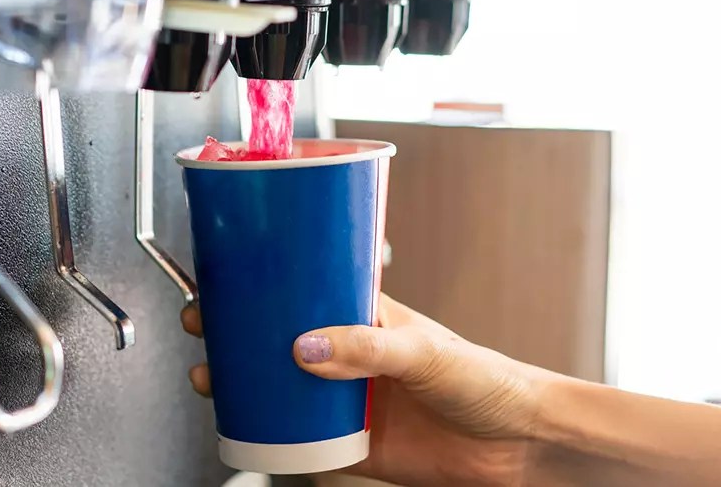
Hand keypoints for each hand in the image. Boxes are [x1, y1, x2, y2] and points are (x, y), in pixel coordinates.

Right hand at [182, 294, 562, 486]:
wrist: (517, 446)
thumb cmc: (489, 381)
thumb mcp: (426, 353)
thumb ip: (369, 348)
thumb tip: (308, 346)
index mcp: (368, 315)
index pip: (306, 286)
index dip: (264, 280)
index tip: (226, 275)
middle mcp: (351, 352)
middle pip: (279, 334)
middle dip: (236, 329)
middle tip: (203, 323)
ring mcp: (347, 398)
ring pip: (280, 384)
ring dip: (241, 380)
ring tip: (210, 376)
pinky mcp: (349, 442)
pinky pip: (296, 437)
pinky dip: (266, 431)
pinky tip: (246, 425)